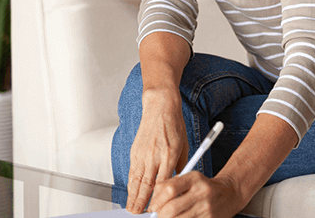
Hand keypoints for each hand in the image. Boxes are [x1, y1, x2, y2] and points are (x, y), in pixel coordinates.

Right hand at [126, 90, 189, 213]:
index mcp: (170, 154)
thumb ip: (181, 165)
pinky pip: (132, 171)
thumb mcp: (184, 145)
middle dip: (142, 201)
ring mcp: (143, 153)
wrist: (160, 107)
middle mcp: (155, 155)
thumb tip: (178, 182)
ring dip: (133, 196)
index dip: (159, 197)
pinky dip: (131, 184)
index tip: (158, 208)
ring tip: (132, 208)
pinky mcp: (135, 151)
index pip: (164, 182)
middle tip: (139, 214)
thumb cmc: (174, 125)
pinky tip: (130, 192)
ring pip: (136, 180)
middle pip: (147, 184)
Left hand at [149, 172, 246, 217]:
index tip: (153, 207)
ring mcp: (207, 208)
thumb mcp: (190, 179)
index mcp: (194, 178)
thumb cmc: (205, 187)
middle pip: (171, 209)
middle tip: (159, 216)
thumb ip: (171, 186)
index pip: (169, 189)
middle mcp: (202, 193)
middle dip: (160, 215)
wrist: (229, 193)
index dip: (156, 201)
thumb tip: (153, 204)